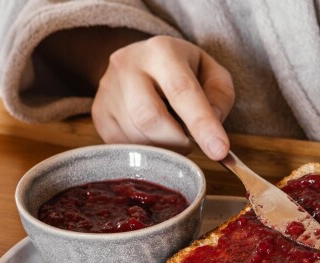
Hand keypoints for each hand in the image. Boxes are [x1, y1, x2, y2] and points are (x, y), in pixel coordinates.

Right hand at [92, 36, 234, 159]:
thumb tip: (211, 125)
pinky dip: (146, 153)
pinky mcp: (99, 113)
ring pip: (135, 136)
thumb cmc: (184, 71)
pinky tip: (155, 140)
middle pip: (149, 117)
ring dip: (162, 150)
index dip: (202, 124)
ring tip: (173, 138)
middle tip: (190, 143)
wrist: (143, 62)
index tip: (219, 151)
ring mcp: (108, 89)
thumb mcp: (212, 73)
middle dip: (176, 141)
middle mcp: (128, 66)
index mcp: (161, 52)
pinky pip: (122, 147)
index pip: (182, 90)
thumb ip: (220, 97)